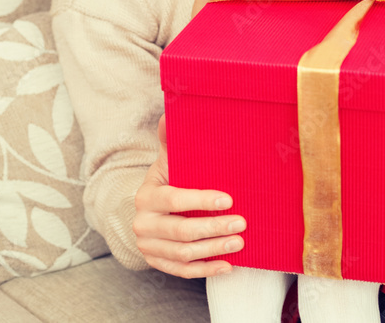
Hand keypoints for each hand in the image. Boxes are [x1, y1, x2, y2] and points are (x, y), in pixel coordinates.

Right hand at [132, 115, 246, 277]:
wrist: (152, 207)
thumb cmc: (170, 177)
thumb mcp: (169, 157)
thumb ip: (170, 138)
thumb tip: (169, 113)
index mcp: (146, 196)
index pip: (173, 200)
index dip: (200, 200)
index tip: (228, 199)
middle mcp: (143, 224)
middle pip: (180, 231)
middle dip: (213, 228)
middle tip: (241, 223)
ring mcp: (149, 246)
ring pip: (182, 254)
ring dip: (213, 249)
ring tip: (239, 242)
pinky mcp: (158, 262)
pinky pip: (181, 271)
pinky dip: (205, 270)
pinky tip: (228, 266)